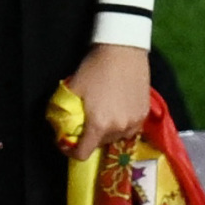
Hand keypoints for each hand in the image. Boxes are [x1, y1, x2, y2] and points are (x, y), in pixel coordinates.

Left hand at [61, 42, 152, 160]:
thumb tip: (59, 126)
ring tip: (103, 114)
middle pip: (99, 144)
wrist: (123, 50)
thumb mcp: (73, 89)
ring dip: (107, 131)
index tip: (67, 142)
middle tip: (86, 121)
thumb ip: (64, 111)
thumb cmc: (95, 68)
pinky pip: (130, 128)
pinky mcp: (144, 114)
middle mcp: (118, 128)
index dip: (71, 151)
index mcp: (99, 125)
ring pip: (116, 137)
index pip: (83, 154)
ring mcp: (134, 122)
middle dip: (89, 137)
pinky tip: (117, 109)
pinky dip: (121, 124)